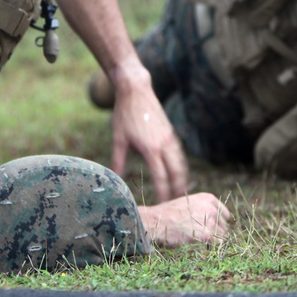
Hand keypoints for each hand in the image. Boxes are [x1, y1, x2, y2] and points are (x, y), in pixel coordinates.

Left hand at [110, 77, 189, 202]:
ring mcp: (171, 138)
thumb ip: (118, 160)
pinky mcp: (172, 133)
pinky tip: (178, 174)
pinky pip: (180, 155)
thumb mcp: (119, 139)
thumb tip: (114, 178)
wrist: (136, 91)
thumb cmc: (125, 115)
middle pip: (177, 173)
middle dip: (178, 190)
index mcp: (151, 149)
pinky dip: (182, 167)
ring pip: (182, 164)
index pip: (161, 177)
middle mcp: (165, 145)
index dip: (163, 193)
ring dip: (183, 180)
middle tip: (177, 205)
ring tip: (181, 193)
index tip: (163, 205)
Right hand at [138, 193, 230, 245]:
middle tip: (201, 235)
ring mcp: (210, 221)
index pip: (224, 214)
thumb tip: (214, 220)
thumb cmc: (170, 214)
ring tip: (198, 239)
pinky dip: (211, 246)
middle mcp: (211, 208)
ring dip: (213, 239)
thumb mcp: (188, 203)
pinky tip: (200, 244)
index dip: (219, 222)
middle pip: (224, 225)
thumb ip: (203, 208)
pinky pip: (217, 243)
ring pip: (221, 235)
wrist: (158, 220)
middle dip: (216, 232)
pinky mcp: (207, 234)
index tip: (212, 228)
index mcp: (208, 198)